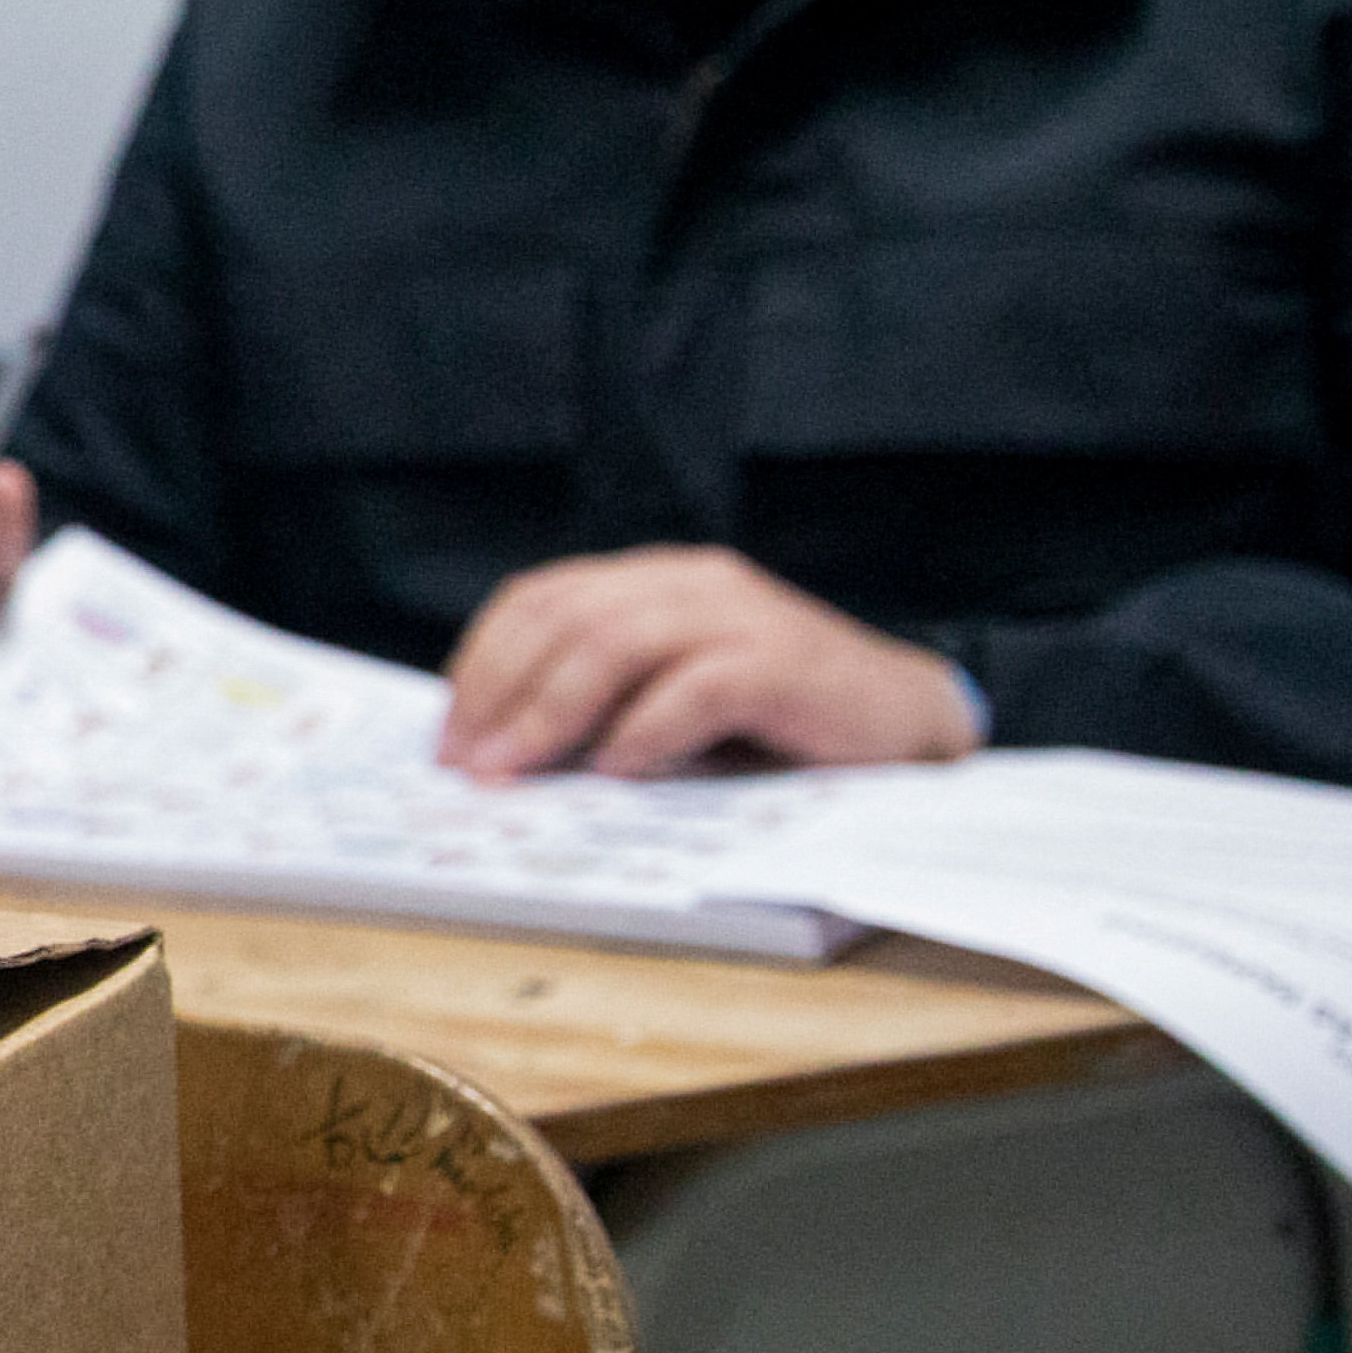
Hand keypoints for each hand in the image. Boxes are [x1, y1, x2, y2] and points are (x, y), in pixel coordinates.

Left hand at [437, 547, 975, 776]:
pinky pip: (695, 687)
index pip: (539, 599)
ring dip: (550, 712)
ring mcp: (739, 615)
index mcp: (654, 581)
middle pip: (562, 616)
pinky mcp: (784, 662)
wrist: (903, 723)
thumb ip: (600, 704)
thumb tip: (500, 756)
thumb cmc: (774, 723)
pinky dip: (644, 731)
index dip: (481, 662)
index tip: (448, 734)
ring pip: (614, 641)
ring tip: (517, 771)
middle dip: (499, 691)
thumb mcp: (670, 698)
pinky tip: (617, 771)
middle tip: (468, 763)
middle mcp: (691, 582)